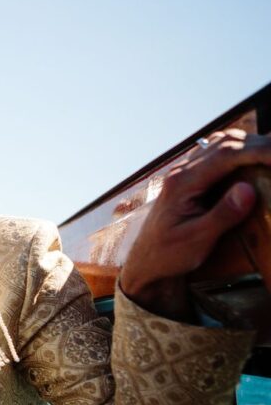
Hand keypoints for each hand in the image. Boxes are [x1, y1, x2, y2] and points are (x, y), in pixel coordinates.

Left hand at [120, 128, 269, 319]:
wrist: (146, 261)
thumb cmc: (168, 254)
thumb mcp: (197, 239)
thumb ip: (223, 214)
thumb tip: (248, 189)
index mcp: (182, 183)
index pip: (225, 154)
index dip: (259, 150)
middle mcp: (181, 171)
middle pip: (225, 143)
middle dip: (260, 144)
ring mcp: (184, 173)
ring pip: (220, 144)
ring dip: (250, 145)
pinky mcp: (189, 178)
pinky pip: (216, 155)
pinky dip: (240, 152)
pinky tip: (255, 160)